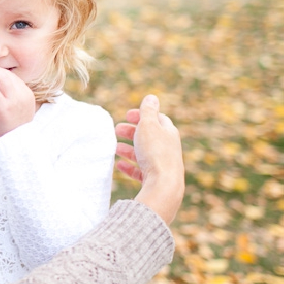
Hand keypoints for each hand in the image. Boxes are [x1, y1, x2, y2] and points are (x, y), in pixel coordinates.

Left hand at [0, 66, 35, 137]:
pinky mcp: (4, 108)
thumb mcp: (19, 110)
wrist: (18, 144)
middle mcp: (23, 96)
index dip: (2, 73)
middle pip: (9, 75)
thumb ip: (14, 98)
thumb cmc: (15, 129)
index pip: (15, 78)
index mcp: (28, 95)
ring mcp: (14, 101)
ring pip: (2, 78)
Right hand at [115, 95, 184, 224]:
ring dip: (128, 148)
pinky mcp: (155, 179)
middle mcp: (168, 148)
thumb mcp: (148, 126)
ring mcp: (162, 164)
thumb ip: (148, 111)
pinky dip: (129, 166)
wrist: (163, 186)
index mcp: (168, 133)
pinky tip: (119, 165)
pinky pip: (140, 170)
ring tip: (114, 147)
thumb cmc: (155, 153)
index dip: (142, 115)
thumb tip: (152, 97)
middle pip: (149, 136)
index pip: (157, 119)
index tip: (127, 115)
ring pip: (143, 153)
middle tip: (116, 130)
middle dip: (132, 131)